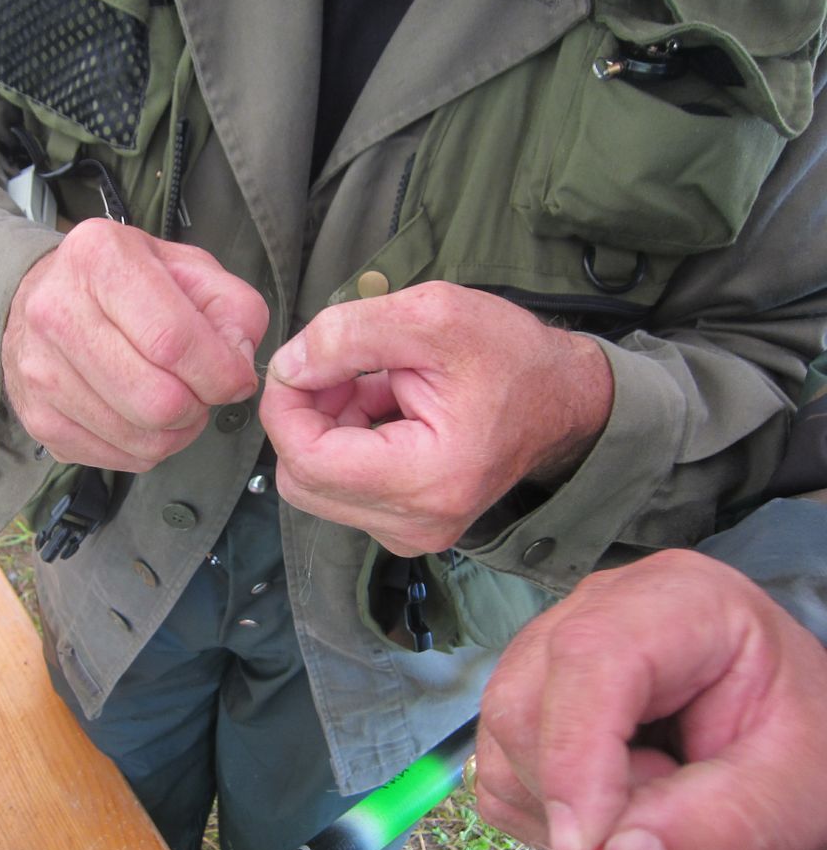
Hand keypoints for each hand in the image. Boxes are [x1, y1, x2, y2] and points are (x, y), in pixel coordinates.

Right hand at [2, 219, 267, 470]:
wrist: (47, 293)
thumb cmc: (126, 281)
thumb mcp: (190, 268)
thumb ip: (233, 308)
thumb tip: (237, 366)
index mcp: (100, 260)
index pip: (174, 341)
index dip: (220, 374)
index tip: (235, 378)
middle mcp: (57, 312)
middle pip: (157, 400)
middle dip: (198, 406)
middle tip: (201, 391)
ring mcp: (40, 370)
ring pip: (139, 438)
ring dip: (175, 432)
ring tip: (176, 402)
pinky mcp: (37, 417)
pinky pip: (115, 458)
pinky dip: (145, 448)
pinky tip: (144, 418)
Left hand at [258, 282, 611, 554]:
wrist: (564, 400)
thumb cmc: (511, 357)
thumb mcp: (432, 316)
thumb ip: (346, 335)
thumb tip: (287, 367)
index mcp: (427, 480)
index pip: (307, 460)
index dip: (286, 405)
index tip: (300, 360)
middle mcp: (414, 525)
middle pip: (302, 478)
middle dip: (306, 415)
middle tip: (342, 366)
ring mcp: (409, 532)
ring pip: (315, 483)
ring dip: (326, 424)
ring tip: (373, 381)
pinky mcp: (404, 526)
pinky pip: (340, 488)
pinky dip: (345, 439)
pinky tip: (380, 404)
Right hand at [475, 549, 826, 849]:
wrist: (787, 728)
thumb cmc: (801, 737)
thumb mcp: (797, 789)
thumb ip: (722, 826)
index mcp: (680, 600)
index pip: (591, 656)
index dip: (575, 751)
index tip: (588, 838)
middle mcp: (598, 608)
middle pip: (524, 699)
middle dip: (572, 789)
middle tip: (658, 817)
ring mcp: (552, 644)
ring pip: (500, 733)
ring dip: (555, 802)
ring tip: (647, 798)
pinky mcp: (530, 688)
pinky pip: (497, 760)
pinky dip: (538, 807)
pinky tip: (607, 800)